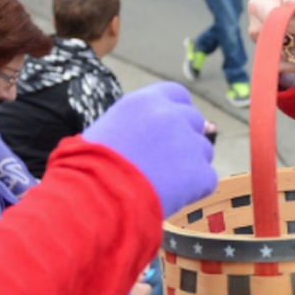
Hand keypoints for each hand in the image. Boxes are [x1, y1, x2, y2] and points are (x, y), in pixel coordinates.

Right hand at [82, 82, 216, 217]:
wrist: (94, 200)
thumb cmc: (88, 170)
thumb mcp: (106, 130)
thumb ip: (136, 123)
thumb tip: (156, 132)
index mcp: (144, 101)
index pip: (177, 94)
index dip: (176, 112)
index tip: (170, 128)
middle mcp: (170, 115)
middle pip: (194, 121)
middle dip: (185, 139)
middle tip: (165, 163)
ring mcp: (188, 143)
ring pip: (203, 151)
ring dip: (189, 165)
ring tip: (160, 184)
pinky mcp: (200, 172)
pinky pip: (206, 180)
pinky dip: (193, 191)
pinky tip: (168, 198)